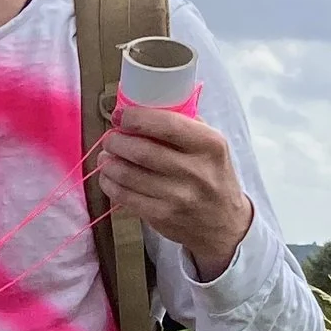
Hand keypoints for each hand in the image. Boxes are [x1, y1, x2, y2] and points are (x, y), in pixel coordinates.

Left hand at [95, 104, 253, 276]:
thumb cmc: (212, 176)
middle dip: (117, 141)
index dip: (136, 118)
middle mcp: (196, 170)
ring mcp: (178, 196)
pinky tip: (109, 177)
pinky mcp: (163, 216)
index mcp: (210, 144)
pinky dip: (110, 184)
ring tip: (106, 156)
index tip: (121, 116)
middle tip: (110, 138)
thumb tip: (143, 108)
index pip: (167, 124)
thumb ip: (184, 124)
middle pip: (142, 151)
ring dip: (110, 163)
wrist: (223, 223)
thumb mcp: (211, 145)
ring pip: (129, 175)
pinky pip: (126, 197)